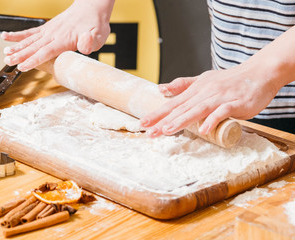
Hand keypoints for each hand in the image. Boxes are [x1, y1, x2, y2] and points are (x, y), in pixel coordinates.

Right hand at [2, 0, 113, 71]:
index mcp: (65, 39)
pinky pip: (30, 32)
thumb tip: (84, 45)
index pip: (46, 52)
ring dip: (17, 46)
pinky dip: (18, 34)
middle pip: (34, 46)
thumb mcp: (98, 35)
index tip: (22, 67)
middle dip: (20, 55)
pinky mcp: (47, 27)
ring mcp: (49, 30)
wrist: (91, 6)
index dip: (33, 60)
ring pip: (30, 40)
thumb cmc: (95, 24)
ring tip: (5, 53)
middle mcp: (54, 34)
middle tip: (8, 62)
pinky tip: (6, 36)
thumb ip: (90, 43)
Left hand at [140, 62, 280, 136]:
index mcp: (196, 89)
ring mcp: (220, 97)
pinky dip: (213, 120)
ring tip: (168, 130)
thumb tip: (161, 89)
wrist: (260, 72)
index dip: (157, 113)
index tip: (143, 123)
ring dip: (182, 120)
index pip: (173, 103)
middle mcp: (205, 92)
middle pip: (182, 108)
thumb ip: (183, 85)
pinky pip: (222, 112)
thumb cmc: (229, 80)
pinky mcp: (236, 103)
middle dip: (164, 120)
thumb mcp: (203, 80)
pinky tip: (203, 130)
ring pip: (198, 109)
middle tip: (149, 132)